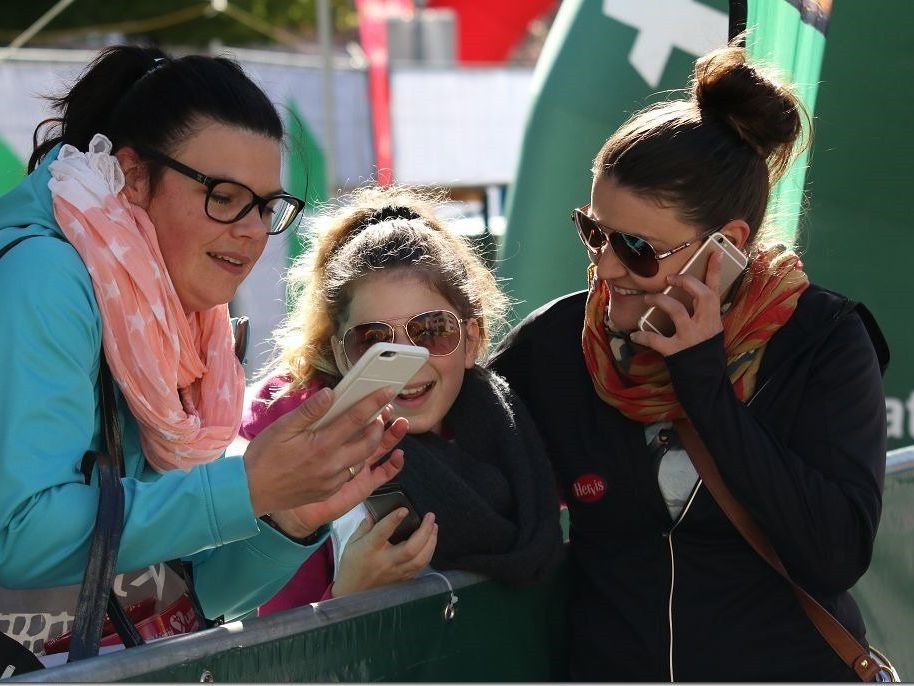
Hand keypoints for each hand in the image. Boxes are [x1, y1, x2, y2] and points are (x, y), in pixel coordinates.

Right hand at [243, 385, 408, 533]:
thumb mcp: (282, 427)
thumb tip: (331, 393)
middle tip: (379, 414)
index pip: (356, 419)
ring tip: (367, 430)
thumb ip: (309, 410)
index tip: (387, 391)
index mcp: (322, 445)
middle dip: (379, 426)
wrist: (250, 492)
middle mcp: (332, 465)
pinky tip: (346, 451)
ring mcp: (332, 481)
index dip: (374, 403)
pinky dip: (355, 460)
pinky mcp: (328, 492)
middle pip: (370, 443)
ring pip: (362, 460)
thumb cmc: (263, 457)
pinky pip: (350, 474)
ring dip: (369, 444)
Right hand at [331, 511, 437, 595]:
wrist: (353, 592)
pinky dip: (428, 553)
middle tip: (430, 516)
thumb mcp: (352, 542)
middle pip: (410, 549)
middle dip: (424, 531)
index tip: (404, 509)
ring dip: (431, 542)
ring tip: (434, 527)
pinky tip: (430, 542)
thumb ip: (365, 526)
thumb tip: (375, 511)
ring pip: (420, 560)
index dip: (393, 520)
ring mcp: (397, 572)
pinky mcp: (404, 579)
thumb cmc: (352, 564)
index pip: (382, 532)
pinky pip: (420, 567)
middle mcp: (386, 562)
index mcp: (370, 549)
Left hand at [630, 250, 724, 355]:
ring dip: (659, 301)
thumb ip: (703, 314)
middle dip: (686, 282)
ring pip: (676, 311)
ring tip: (648, 298)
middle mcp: (704, 325)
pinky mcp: (676, 351)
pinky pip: (656, 340)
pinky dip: (643, 336)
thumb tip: (692, 295)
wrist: (705, 381)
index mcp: (713, 318)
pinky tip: (635, 335)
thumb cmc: (704, 352)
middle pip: (701, 295)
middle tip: (670, 277)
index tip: (714, 252)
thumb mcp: (710, 330)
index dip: (715, 271)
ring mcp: (690, 338)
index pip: (716, 290)